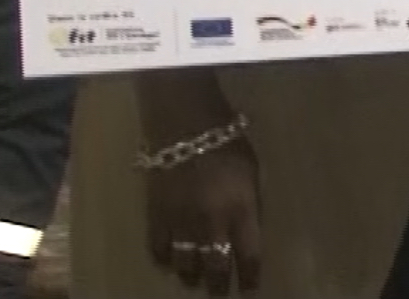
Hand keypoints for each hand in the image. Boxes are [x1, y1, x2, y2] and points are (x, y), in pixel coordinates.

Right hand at [143, 140, 262, 293]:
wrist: (184, 126)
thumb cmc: (226, 142)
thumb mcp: (252, 173)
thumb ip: (250, 204)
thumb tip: (247, 230)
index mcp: (241, 209)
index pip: (249, 254)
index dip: (249, 276)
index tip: (249, 289)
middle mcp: (211, 222)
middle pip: (215, 265)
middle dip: (218, 284)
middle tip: (219, 293)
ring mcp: (181, 221)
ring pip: (184, 263)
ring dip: (191, 275)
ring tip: (194, 280)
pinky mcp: (156, 216)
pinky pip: (158, 248)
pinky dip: (164, 259)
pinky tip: (169, 262)